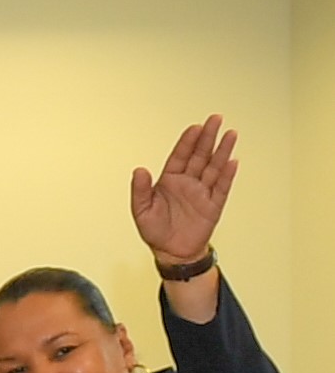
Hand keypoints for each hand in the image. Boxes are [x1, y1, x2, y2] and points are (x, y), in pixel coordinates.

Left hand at [130, 113, 235, 265]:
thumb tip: (139, 170)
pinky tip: (233, 161)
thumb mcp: (141, 211)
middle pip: (199, 156)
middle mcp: (187, 183)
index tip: (195, 127)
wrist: (172, 252)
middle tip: (215, 119)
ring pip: (214, 167)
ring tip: (230, 134)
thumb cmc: (156, 231)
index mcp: (169, 181)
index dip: (187, 142)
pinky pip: (222, 188)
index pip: (180, 156)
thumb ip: (140, 190)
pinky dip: (227, 175)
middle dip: (207, 138)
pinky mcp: (213, 205)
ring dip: (222, 151)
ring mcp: (202, 192)